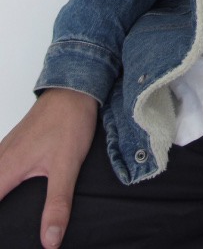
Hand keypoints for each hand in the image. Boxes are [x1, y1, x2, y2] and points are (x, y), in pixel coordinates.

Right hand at [0, 88, 97, 247]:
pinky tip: (10, 191)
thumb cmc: (69, 123)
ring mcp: (3, 151)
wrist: (74, 89)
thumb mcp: (66, 167)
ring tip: (9, 223)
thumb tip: (49, 242)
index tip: (4, 238)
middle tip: (10, 233)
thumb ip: (57, 204)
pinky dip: (1, 184)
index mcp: (6, 169)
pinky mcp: (12, 146)